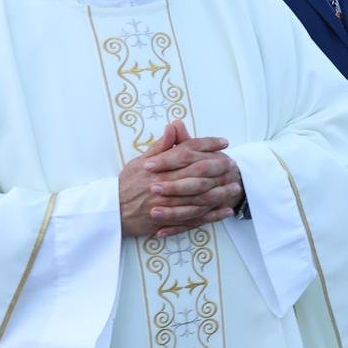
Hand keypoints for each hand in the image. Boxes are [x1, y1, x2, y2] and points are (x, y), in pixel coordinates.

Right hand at [120, 121, 237, 238]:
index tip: (223, 142)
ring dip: (220, 192)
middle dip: (219, 168)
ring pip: (199, 198)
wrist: (110, 212)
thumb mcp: (140, 161)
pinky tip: (226, 212)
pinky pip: (194, 219)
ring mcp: (167, 204)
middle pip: (197, 173)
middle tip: (234, 164)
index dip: (207, 145)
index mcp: (158, 168)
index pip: (187, 151)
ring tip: (236, 187)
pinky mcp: (168, 221)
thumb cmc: (127, 184)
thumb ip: (161, 146)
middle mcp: (164, 184)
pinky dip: (212, 216)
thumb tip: (175, 125)